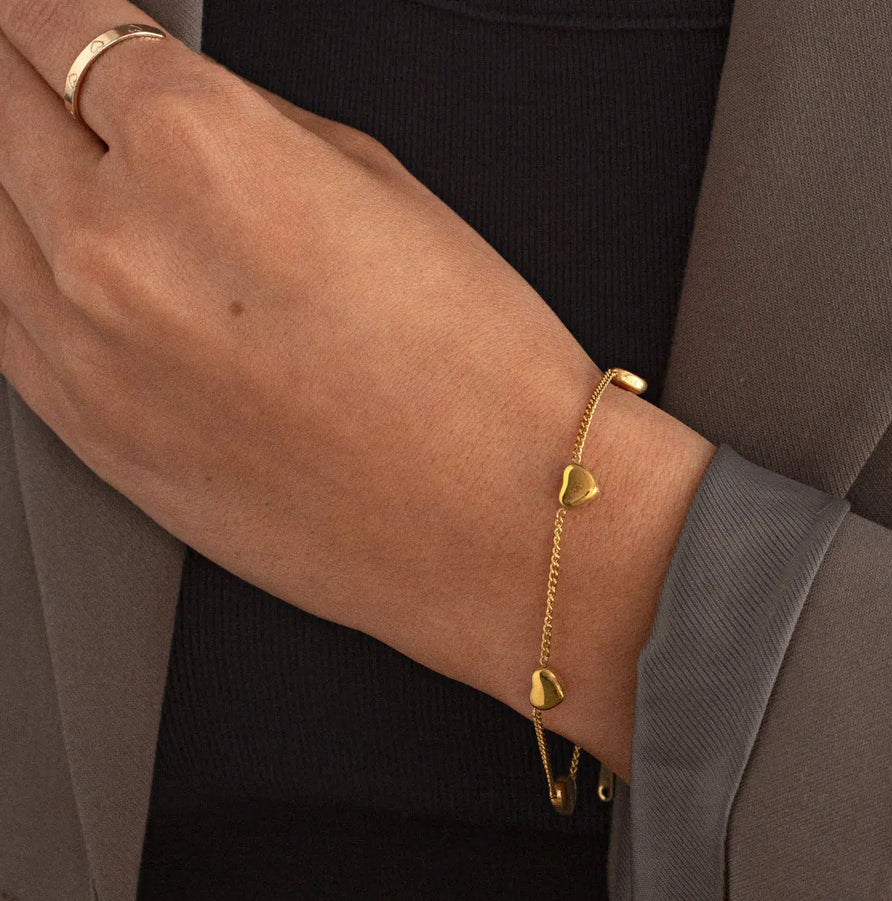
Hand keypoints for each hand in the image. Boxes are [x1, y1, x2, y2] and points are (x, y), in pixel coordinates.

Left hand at [0, 0, 715, 778]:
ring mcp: (90, 358)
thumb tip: (169, 112)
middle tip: (48, 83)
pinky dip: (24, 283)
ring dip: (18, 186)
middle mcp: (120, 250)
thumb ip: (246, 129)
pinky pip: (3, 328)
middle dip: (21, 80)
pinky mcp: (94, 440)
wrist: (504, 521)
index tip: (52, 17)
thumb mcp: (379, 188)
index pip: (63, 23)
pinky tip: (78, 274)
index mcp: (201, 152)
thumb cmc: (478, 374)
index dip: (55, 10)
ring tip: (65, 180)